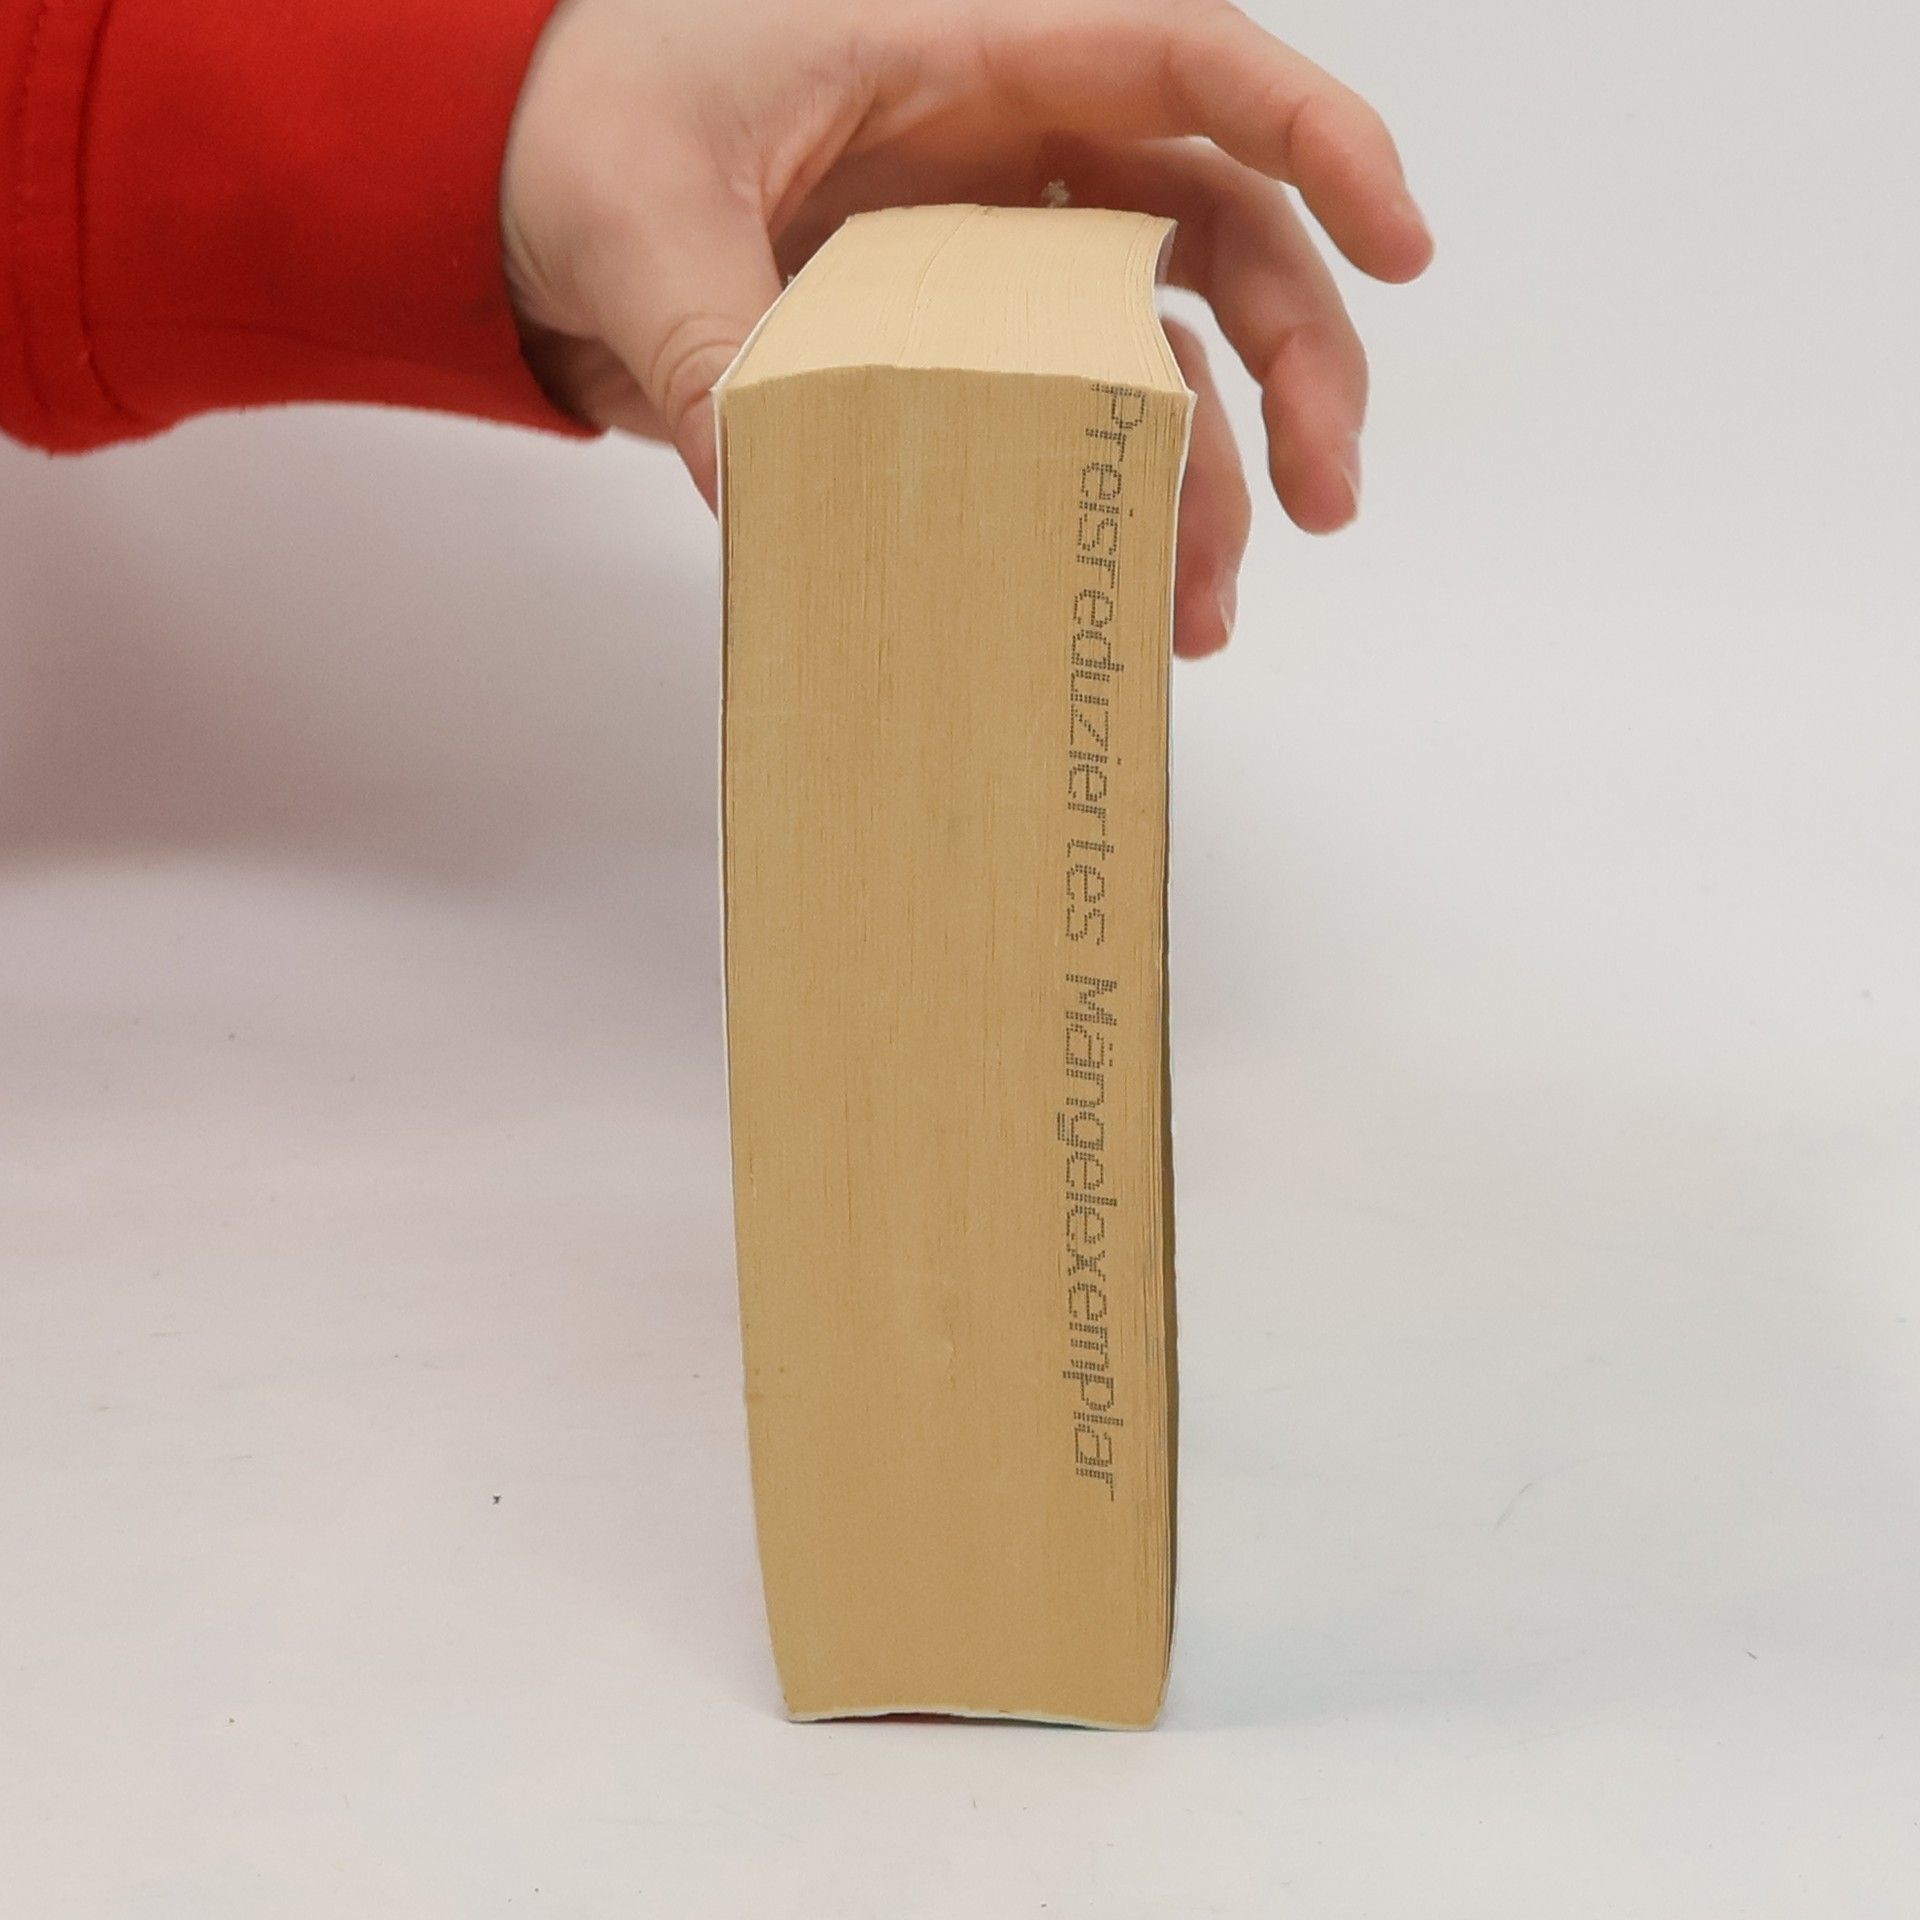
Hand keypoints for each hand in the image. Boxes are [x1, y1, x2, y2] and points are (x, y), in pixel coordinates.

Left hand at [502, 0, 1431, 656]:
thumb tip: (773, 489)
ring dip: (1207, 477)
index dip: (1318, 139)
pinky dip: (1098, 508)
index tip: (1404, 244)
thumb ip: (712, 338)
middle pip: (1219, 236)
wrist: (508, 182)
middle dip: (1297, 361)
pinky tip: (1116, 602)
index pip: (1184, 68)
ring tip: (1207, 614)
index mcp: (963, 55)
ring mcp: (986, 259)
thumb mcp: (632, 212)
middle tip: (1326, 497)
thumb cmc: (575, 122)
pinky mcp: (948, 352)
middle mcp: (1007, 155)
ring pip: (1157, 353)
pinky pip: (1062, 424)